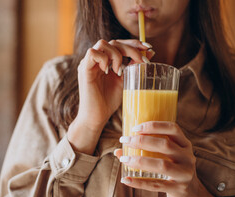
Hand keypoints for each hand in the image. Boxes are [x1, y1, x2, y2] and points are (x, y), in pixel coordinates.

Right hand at [68, 39, 153, 154]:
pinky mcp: (84, 69)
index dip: (133, 43)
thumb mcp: (126, 80)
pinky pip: (92, 53)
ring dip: (116, 54)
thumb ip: (134, 66)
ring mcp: (89, 63)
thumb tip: (150, 52)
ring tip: (119, 71)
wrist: (97, 117)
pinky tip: (108, 71)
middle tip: (140, 61)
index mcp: (106, 60)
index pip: (119, 43)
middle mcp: (96, 59)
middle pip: (113, 42)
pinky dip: (103, 58)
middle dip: (130, 48)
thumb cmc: (109, 101)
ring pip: (103, 43)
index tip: (148, 48)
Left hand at [115, 121, 221, 196]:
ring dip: (139, 161)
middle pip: (165, 145)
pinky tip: (126, 180)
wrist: (190, 195)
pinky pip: (156, 185)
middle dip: (142, 141)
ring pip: (162, 165)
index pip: (172, 128)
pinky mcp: (178, 189)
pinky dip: (139, 182)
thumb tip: (118, 150)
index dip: (153, 126)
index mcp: (185, 145)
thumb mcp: (166, 158)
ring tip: (123, 159)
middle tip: (124, 141)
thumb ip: (146, 151)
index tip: (135, 128)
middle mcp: (187, 157)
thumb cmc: (172, 171)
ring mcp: (185, 174)